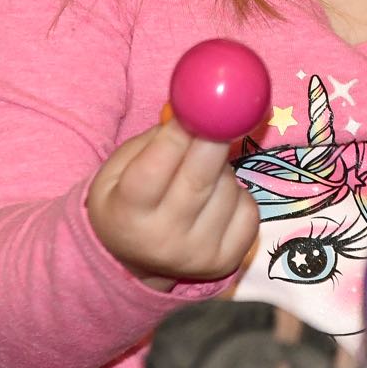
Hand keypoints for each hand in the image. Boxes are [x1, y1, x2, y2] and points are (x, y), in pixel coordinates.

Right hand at [87, 120, 257, 288]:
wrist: (136, 262)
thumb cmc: (126, 201)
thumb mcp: (117, 170)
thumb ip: (151, 141)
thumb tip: (192, 111)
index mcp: (126, 214)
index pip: (153, 171)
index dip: (177, 136)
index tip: (194, 105)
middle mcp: (162, 240)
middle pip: (199, 180)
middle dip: (214, 139)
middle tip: (222, 112)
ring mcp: (198, 254)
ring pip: (228, 190)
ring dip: (223, 169)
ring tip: (204, 171)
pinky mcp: (228, 261)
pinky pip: (248, 210)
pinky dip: (239, 195)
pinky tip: (219, 197)